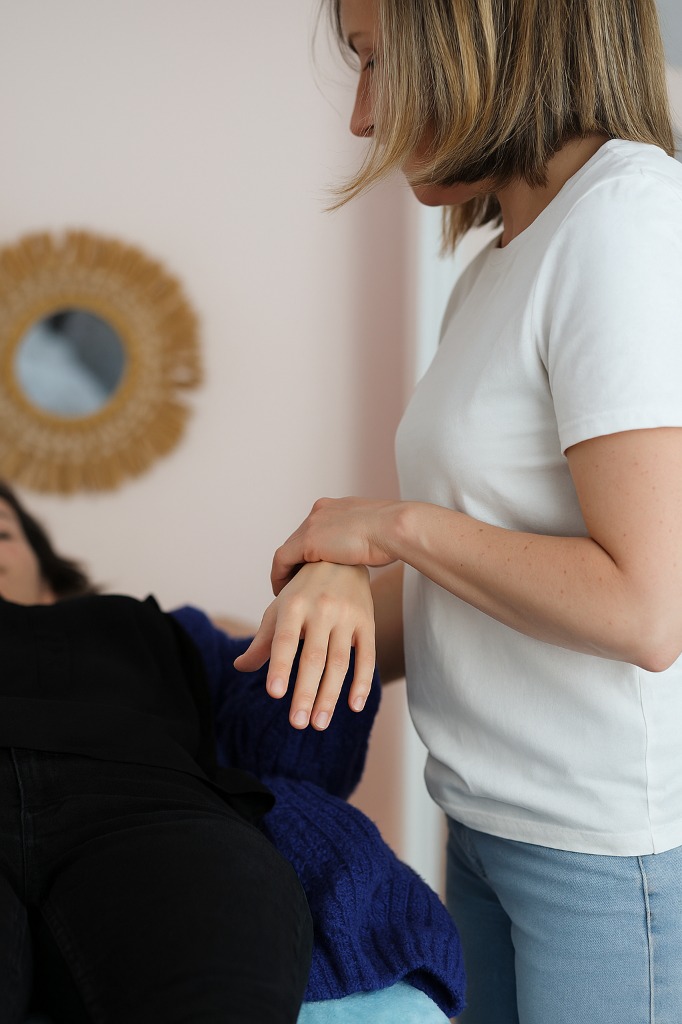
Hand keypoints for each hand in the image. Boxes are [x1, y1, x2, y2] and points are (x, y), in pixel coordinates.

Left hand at [233, 562, 375, 729]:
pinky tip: (354, 706)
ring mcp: (346, 616)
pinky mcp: (367, 623)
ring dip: (330, 696)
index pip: (285, 641)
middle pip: (313, 658)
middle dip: (306, 693)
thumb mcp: (279, 610)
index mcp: (293, 606)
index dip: (280, 666)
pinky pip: (367, 656)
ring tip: (319, 723)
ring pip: (339, 662)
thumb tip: (239, 668)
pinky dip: (362, 683)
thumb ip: (262, 642)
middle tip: (298, 723)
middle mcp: (320, 610)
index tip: (275, 693)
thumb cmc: (302, 591)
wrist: (341, 558)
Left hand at [271, 496, 400, 595]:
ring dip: (285, 571)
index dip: (310, 552)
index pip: (315, 529)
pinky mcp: (307, 541)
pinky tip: (282, 592)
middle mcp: (320, 511)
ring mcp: (312, 524)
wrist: (394, 528)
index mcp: (336, 507)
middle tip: (294, 583)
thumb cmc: (393, 535)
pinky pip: (282, 561)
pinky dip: (279, 576)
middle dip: (296, 562)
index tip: (309, 569)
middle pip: (298, 539)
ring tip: (286, 591)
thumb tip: (365, 553)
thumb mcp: (373, 533)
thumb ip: (361, 540)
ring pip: (287, 551)